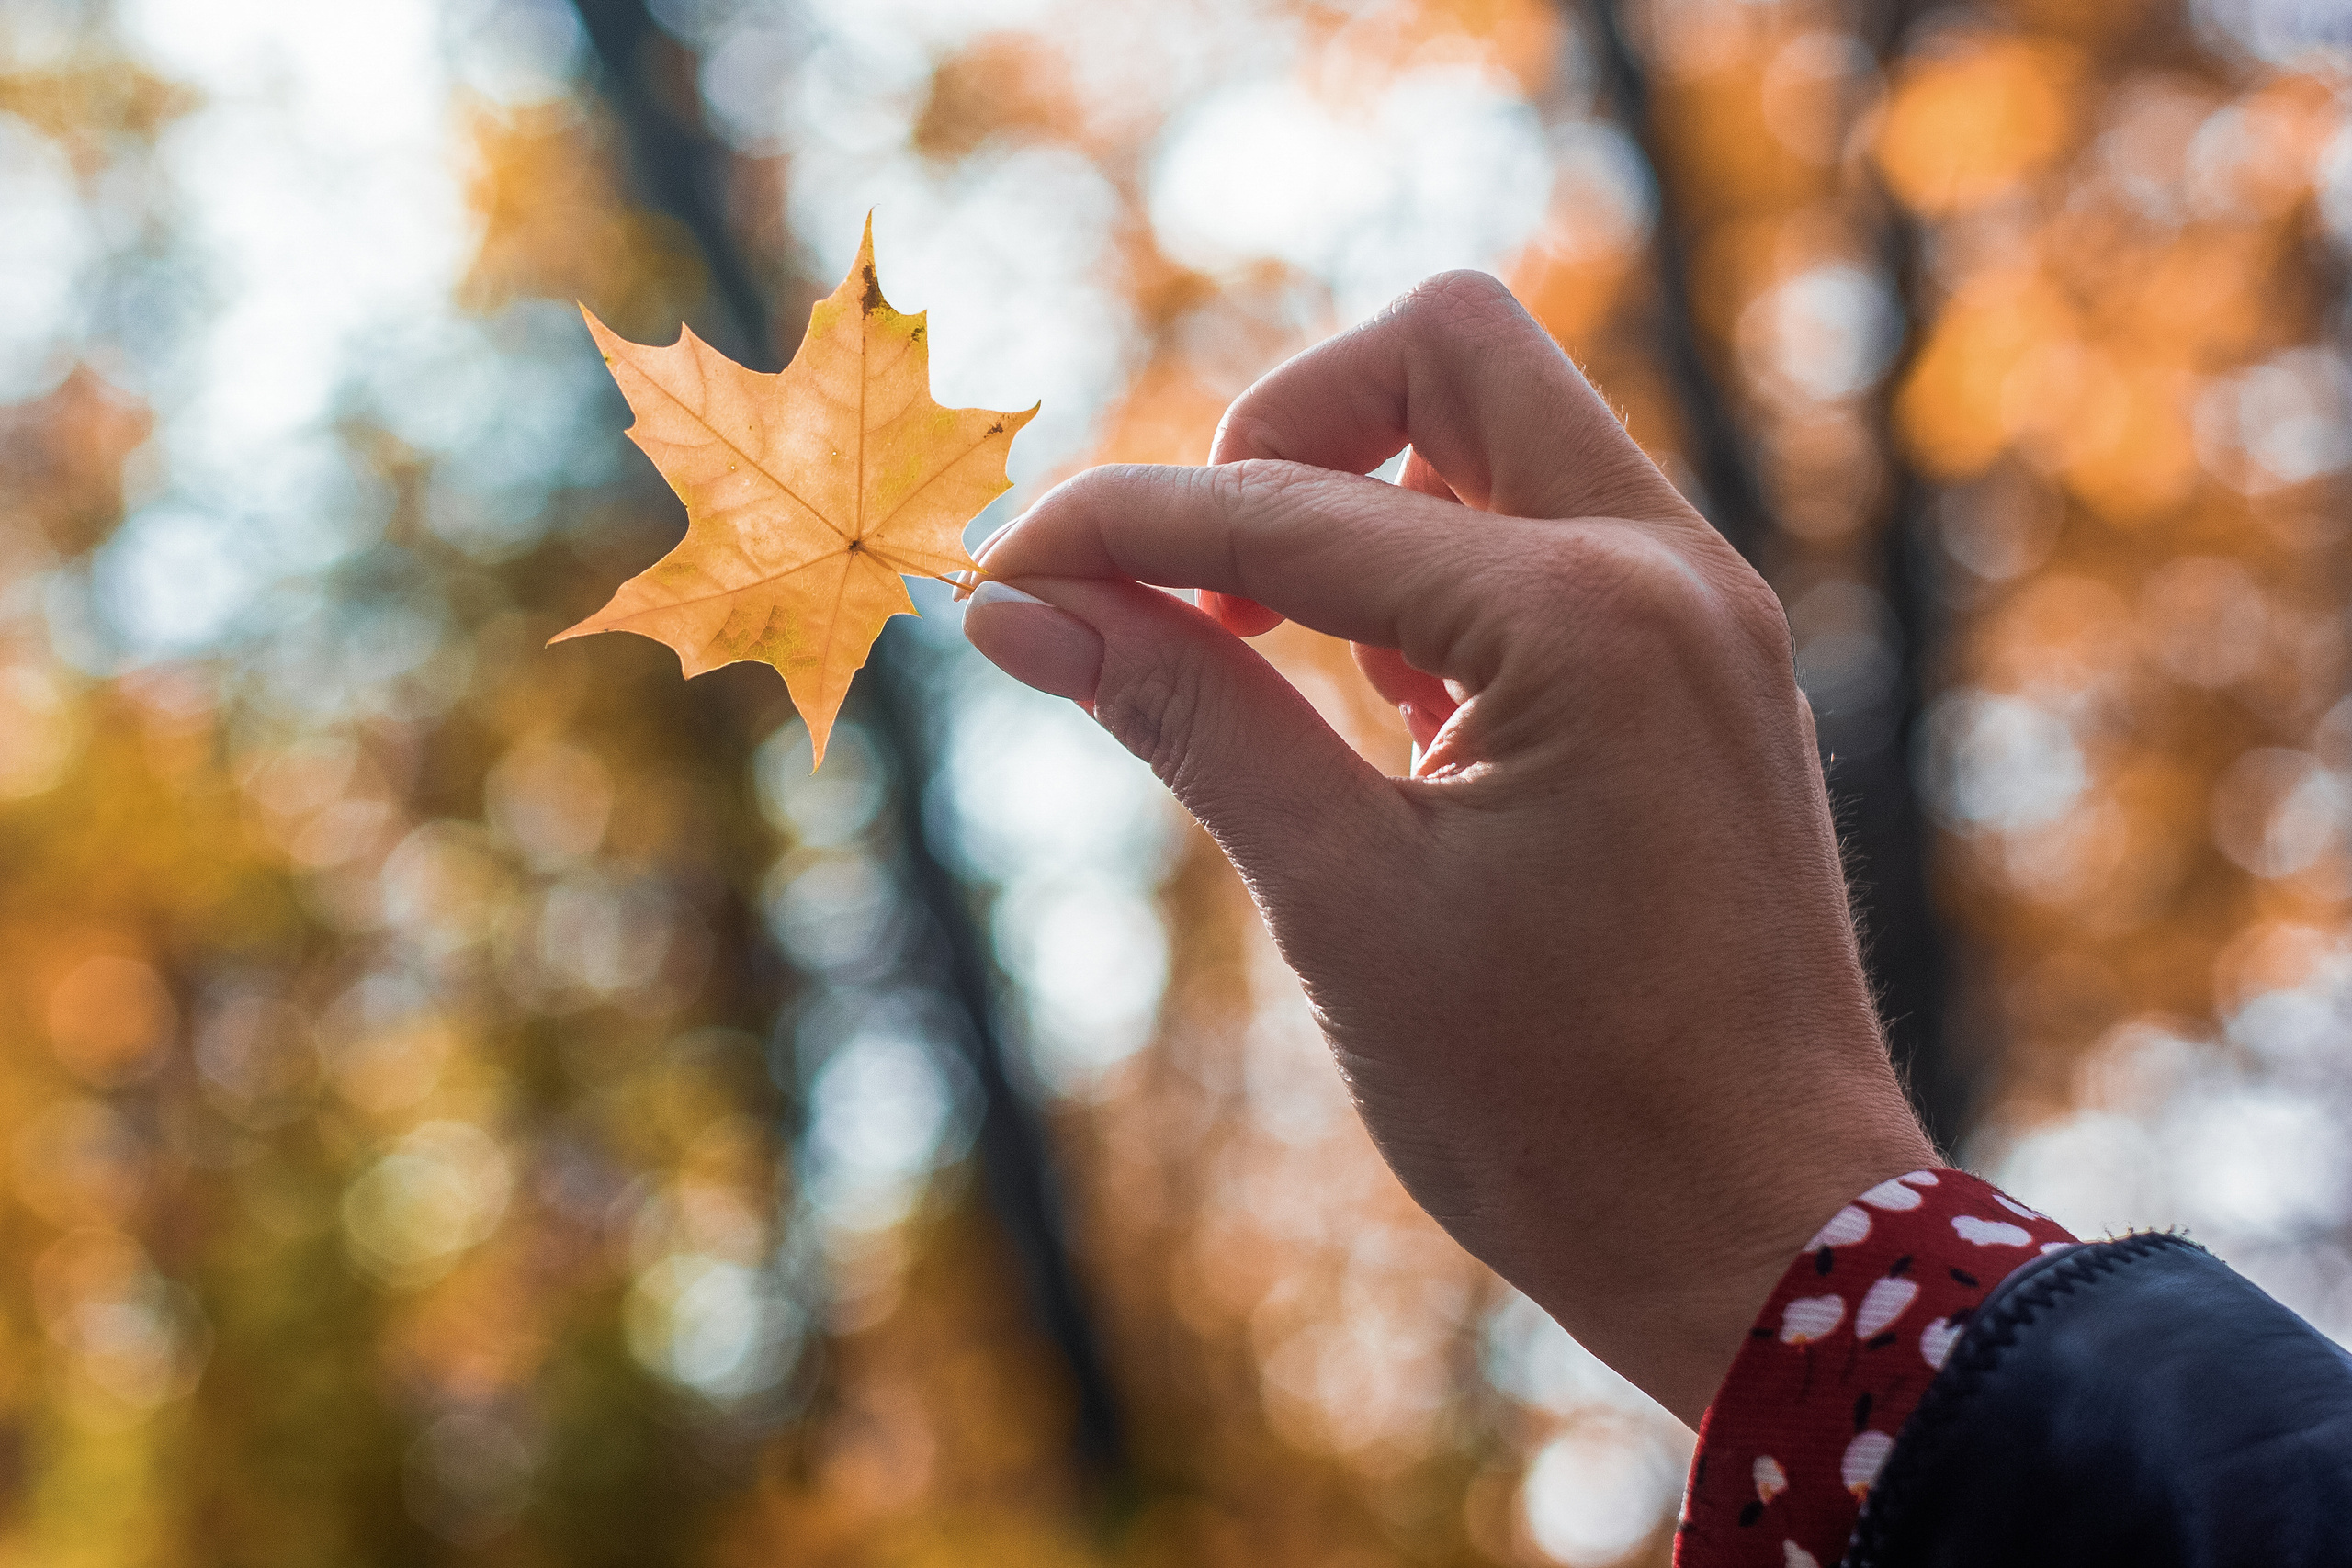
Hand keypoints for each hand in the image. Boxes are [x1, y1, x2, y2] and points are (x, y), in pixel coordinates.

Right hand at [961, 272, 1934, 1424]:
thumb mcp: (1344, 901)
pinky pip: (1552, 531)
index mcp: (1587, 621)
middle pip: (1446, 351)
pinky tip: (1385, 711)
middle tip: (1199, 588)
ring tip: (1281, 661)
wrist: (1769, 1242)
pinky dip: (1439, 573)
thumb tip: (1020, 611)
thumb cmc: (1559, 1111)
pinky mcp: (1708, 666)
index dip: (1120, 529)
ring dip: (1362, 501)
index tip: (999, 574)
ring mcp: (1707, 610)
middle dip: (1283, 432)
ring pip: (1504, 429)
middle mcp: (1673, 569)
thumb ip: (1188, 715)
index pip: (1294, 506)